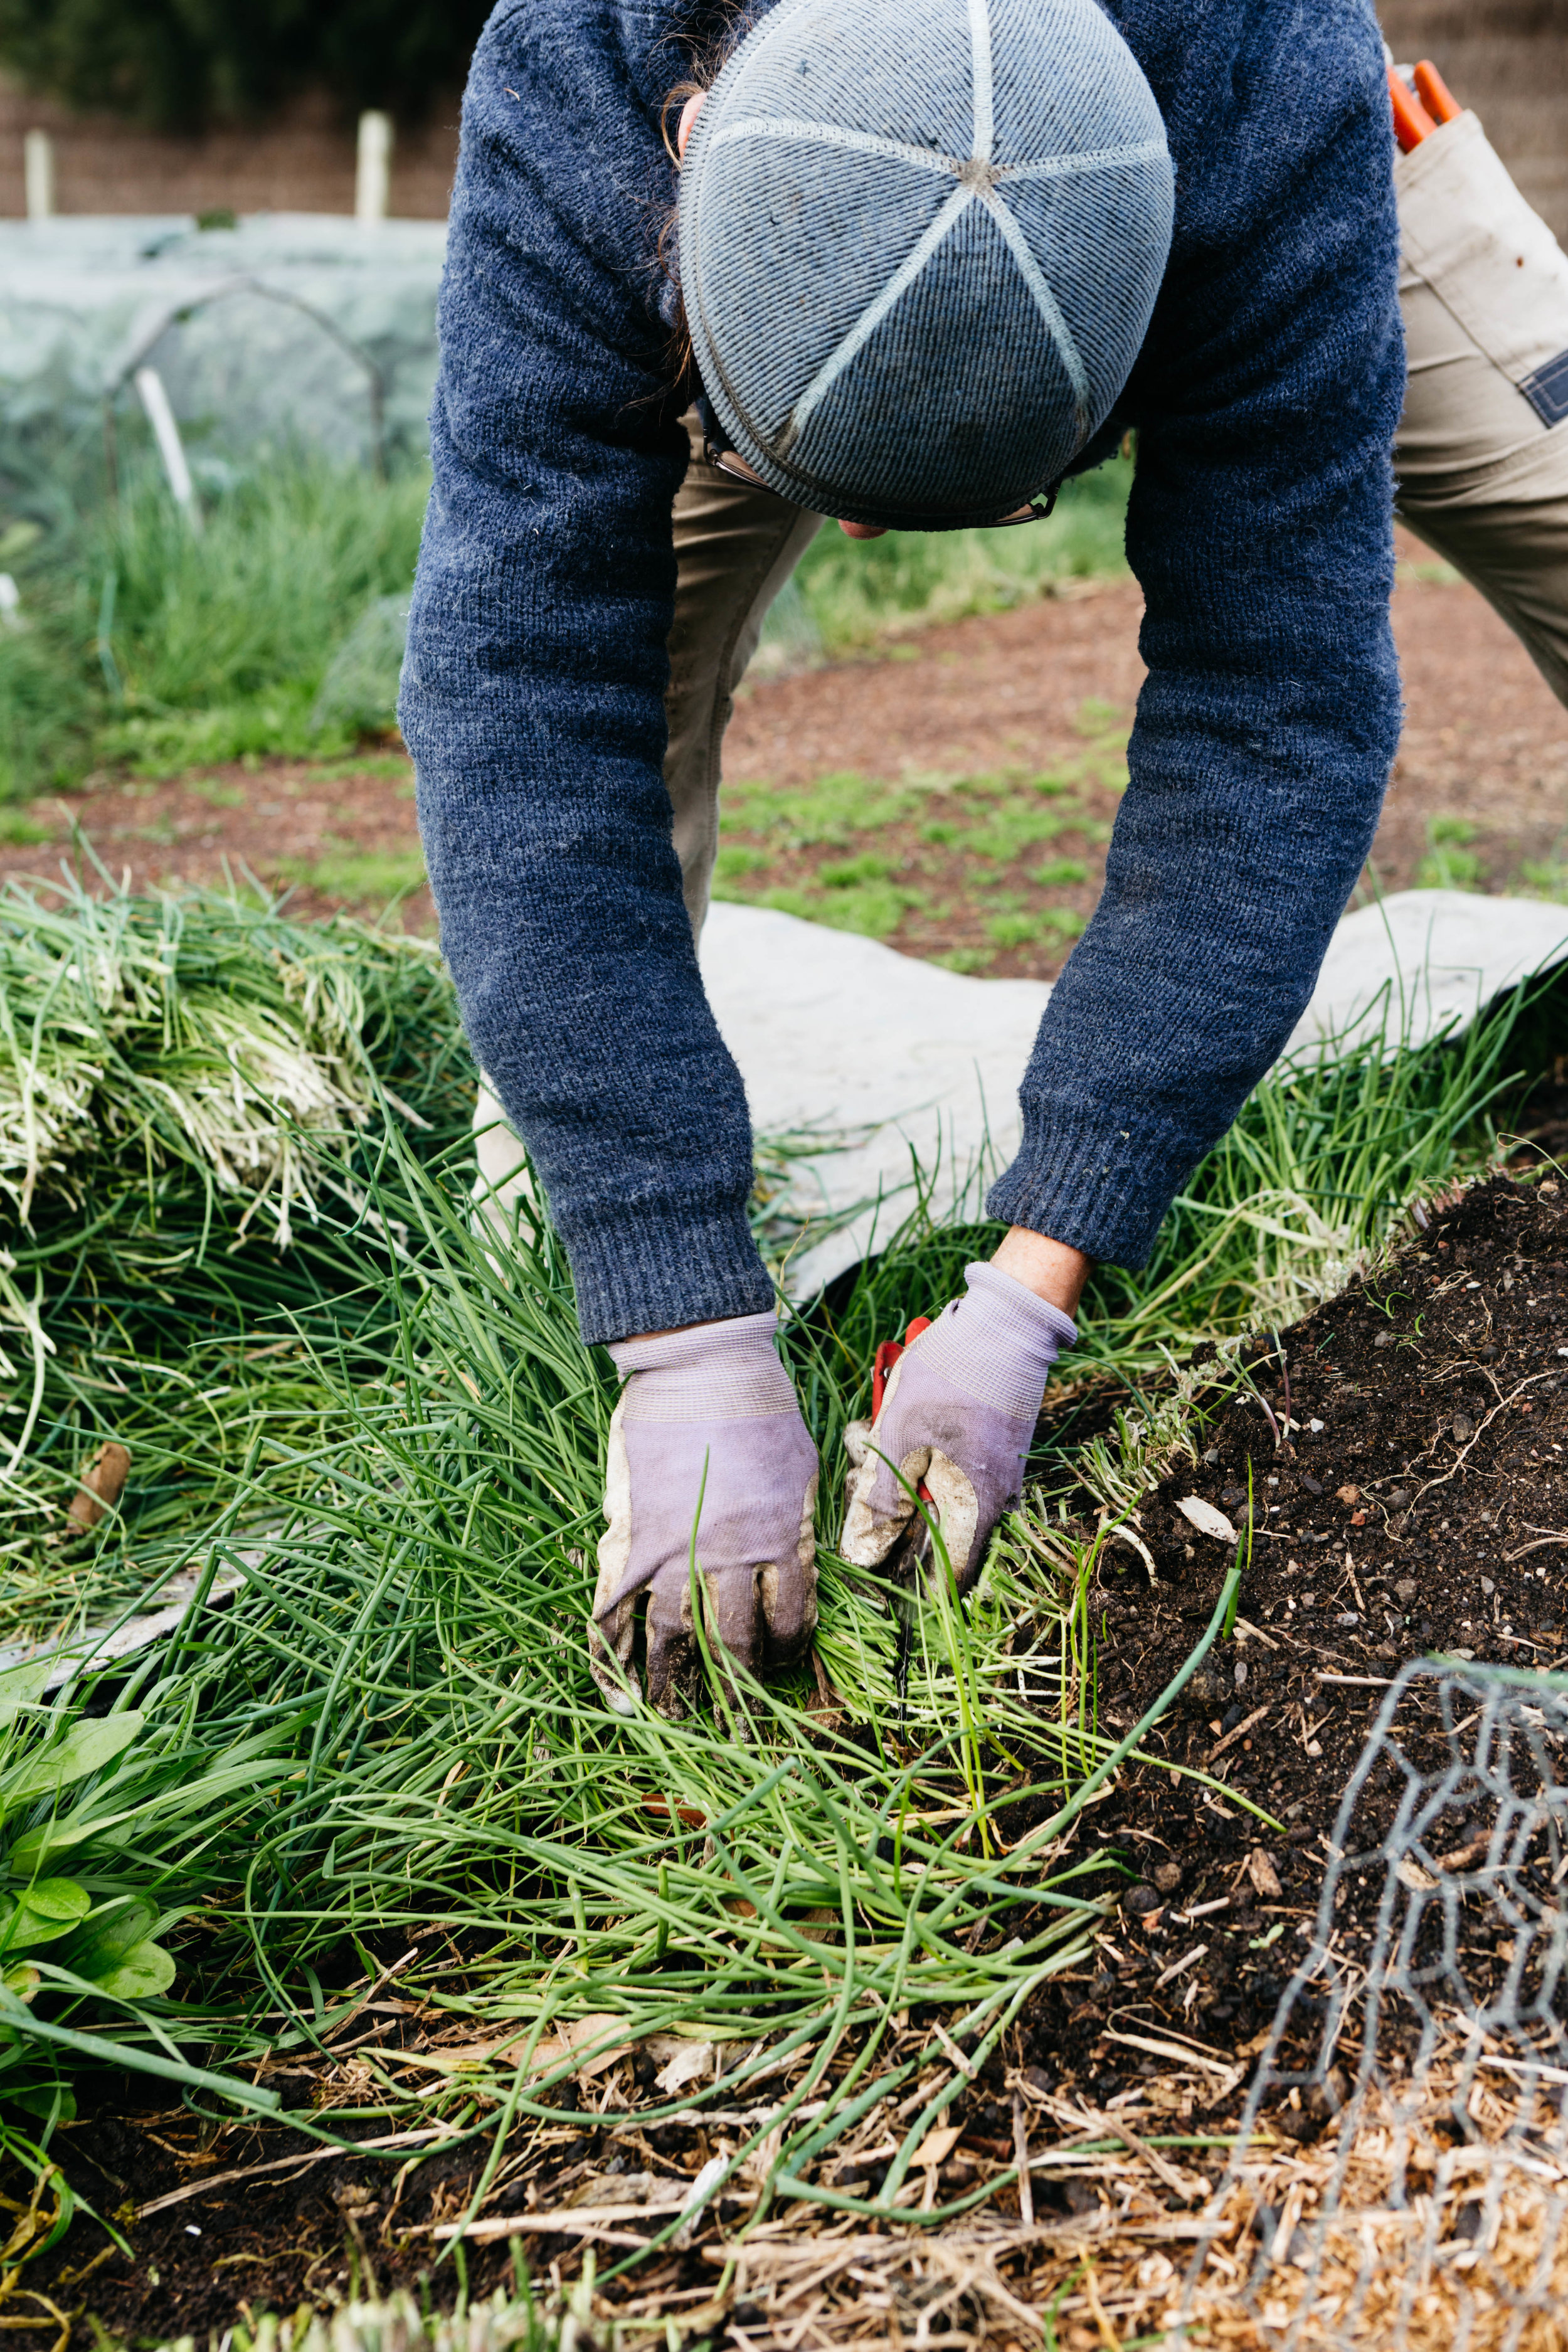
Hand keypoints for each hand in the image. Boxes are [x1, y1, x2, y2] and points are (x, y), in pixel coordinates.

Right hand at [590, 1312, 818, 1716]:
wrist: (699, 1362)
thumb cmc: (760, 1405)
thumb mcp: (803, 1467)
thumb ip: (796, 1525)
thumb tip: (798, 1571)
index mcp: (780, 1540)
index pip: (791, 1621)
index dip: (788, 1651)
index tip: (783, 1664)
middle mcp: (729, 1557)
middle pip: (734, 1645)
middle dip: (738, 1694)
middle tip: (738, 1726)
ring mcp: (674, 1550)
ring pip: (673, 1639)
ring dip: (671, 1687)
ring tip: (671, 1719)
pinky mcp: (630, 1538)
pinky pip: (615, 1609)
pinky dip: (609, 1655)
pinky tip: (613, 1690)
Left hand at [841, 1264, 1074, 1592]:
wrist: (1005, 1325)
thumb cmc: (950, 1380)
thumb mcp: (900, 1439)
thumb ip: (882, 1502)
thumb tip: (863, 1556)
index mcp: (976, 1511)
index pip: (949, 1580)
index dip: (911, 1587)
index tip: (877, 1579)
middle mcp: (996, 1503)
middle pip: (939, 1538)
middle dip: (896, 1522)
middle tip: (864, 1482)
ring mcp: (1000, 1475)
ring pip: (943, 1502)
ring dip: (905, 1484)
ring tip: (876, 1446)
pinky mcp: (997, 1451)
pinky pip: (955, 1474)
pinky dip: (924, 1460)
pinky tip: (901, 1428)